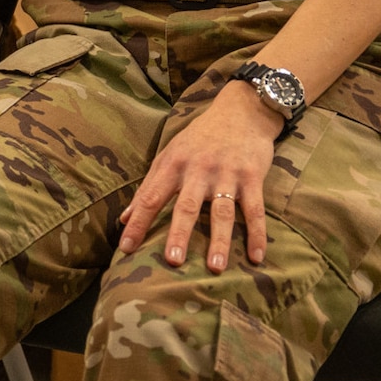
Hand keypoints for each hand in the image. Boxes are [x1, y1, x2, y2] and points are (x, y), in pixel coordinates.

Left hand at [119, 81, 283, 271]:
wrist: (240, 112)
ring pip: (222, 212)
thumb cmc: (199, 138)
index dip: (138, 223)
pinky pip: (255, 209)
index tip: (126, 249)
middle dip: (179, 234)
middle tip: (172, 262)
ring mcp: (226, 174)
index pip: (151, 197)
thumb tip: (123, 218)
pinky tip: (256, 257)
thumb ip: (148, 187)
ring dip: (219, 240)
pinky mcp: (252, 176)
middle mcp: (198, 169)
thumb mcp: (169, 156)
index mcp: (173, 165)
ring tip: (215, 268)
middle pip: (187, 206)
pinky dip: (257, 234)